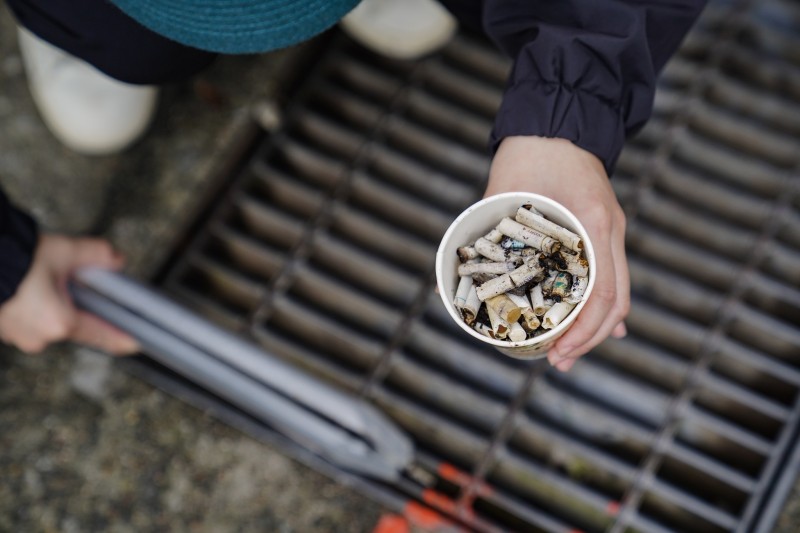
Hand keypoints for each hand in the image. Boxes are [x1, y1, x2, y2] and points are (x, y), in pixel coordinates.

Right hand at [0, 234, 138, 354]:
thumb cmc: (14, 258)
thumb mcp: (64, 251)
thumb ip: (97, 255)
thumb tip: (116, 261)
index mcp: (60, 322)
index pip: (101, 334)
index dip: (121, 339)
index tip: (136, 345)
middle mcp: (39, 337)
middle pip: (73, 325)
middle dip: (78, 306)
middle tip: (73, 282)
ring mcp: (16, 337)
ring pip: (48, 322)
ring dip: (52, 305)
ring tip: (43, 279)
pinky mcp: (1, 330)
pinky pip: (28, 320)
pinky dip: (33, 306)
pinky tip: (29, 285)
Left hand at [486, 136, 629, 371]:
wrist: (555, 118)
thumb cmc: (528, 152)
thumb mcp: (502, 194)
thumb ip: (483, 238)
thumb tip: (445, 288)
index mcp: (594, 225)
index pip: (603, 293)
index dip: (583, 331)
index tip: (557, 352)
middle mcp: (609, 232)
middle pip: (615, 302)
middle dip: (590, 339)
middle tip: (558, 361)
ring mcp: (609, 232)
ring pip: (616, 293)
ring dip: (596, 327)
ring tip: (568, 352)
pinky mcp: (601, 231)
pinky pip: (610, 276)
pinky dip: (601, 305)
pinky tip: (590, 326)